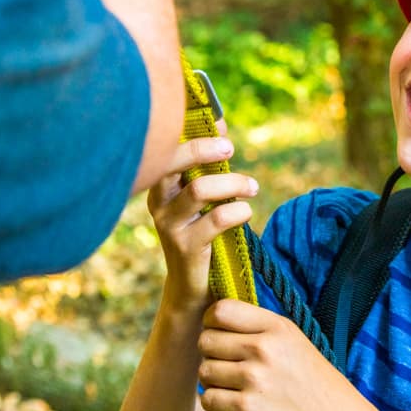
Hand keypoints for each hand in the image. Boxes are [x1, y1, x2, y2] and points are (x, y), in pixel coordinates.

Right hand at [147, 130, 257, 315]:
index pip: (169, 148)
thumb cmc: (201, 233)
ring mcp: (169, 225)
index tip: (221, 124)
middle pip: (172, 161)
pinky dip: (238, 211)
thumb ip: (207, 164)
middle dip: (203, 148)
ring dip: (232, 183)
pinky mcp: (185, 246)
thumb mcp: (201, 197)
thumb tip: (221, 123)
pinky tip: (246, 212)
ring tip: (252, 188)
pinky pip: (216, 219)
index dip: (194, 131)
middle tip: (230, 148)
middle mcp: (158, 202)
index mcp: (160, 185)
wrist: (192, 287)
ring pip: (199, 188)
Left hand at [197, 298, 365, 410]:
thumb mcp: (295, 342)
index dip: (211, 322)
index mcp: (277, 327)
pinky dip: (215, 403)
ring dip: (213, 381)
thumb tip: (217, 322)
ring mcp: (254, 378)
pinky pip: (208, 399)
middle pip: (206, 340)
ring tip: (234, 387)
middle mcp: (263, 348)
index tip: (217, 334)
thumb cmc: (317, 384)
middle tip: (227, 366)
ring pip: (204, 371)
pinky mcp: (247, 409)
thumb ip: (260, 329)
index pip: (221, 310)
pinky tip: (233, 404)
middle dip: (211, 354)